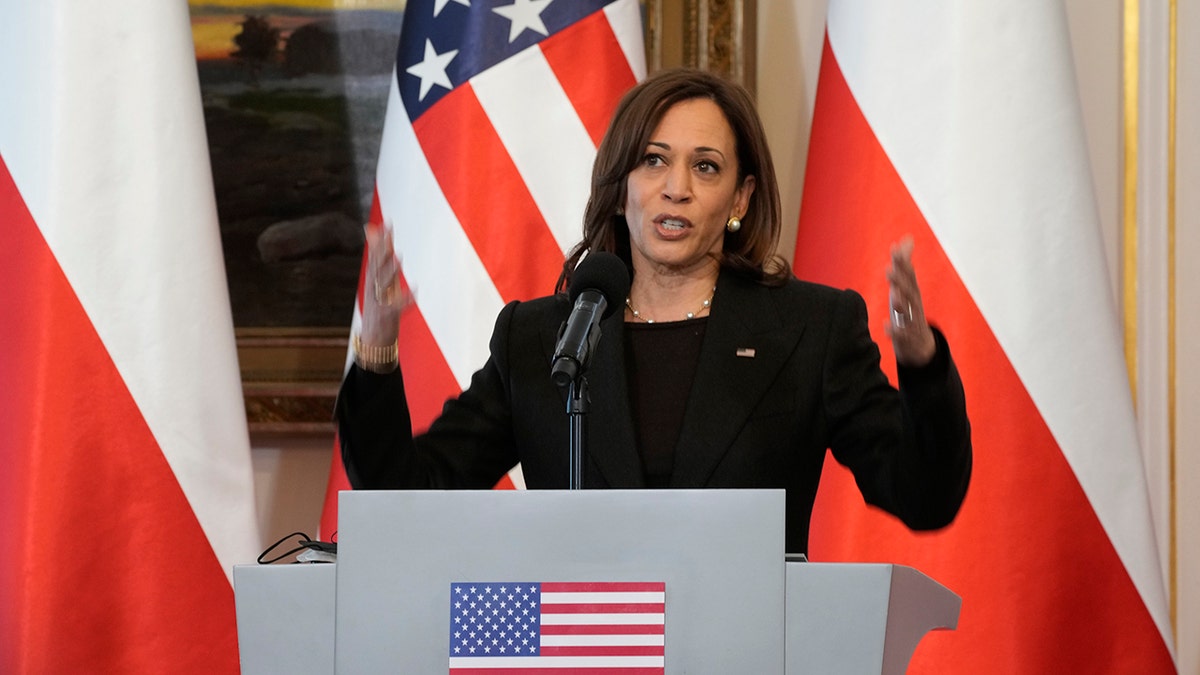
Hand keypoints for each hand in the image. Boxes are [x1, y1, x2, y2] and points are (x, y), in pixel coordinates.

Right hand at [360, 221, 408, 346]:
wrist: (373, 339)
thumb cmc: (379, 306)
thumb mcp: (378, 281)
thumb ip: (379, 258)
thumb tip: (373, 232)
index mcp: (372, 280)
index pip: (375, 256)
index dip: (381, 240)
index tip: (387, 224)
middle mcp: (374, 288)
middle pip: (378, 266)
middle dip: (383, 249)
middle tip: (389, 235)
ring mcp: (380, 302)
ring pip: (384, 284)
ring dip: (391, 271)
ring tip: (398, 258)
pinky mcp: (387, 316)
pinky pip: (397, 307)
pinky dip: (405, 299)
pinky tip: (414, 291)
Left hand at [885, 236, 935, 366]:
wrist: (920, 345)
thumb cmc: (908, 311)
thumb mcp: (906, 287)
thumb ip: (904, 264)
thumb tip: (906, 239)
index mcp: (912, 292)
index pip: (909, 275)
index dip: (902, 262)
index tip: (895, 248)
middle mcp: (914, 305)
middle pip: (909, 291)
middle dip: (900, 280)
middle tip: (889, 269)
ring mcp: (912, 321)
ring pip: (908, 311)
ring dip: (901, 302)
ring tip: (893, 295)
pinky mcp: (907, 338)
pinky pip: (901, 334)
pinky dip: (894, 331)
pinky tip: (885, 326)